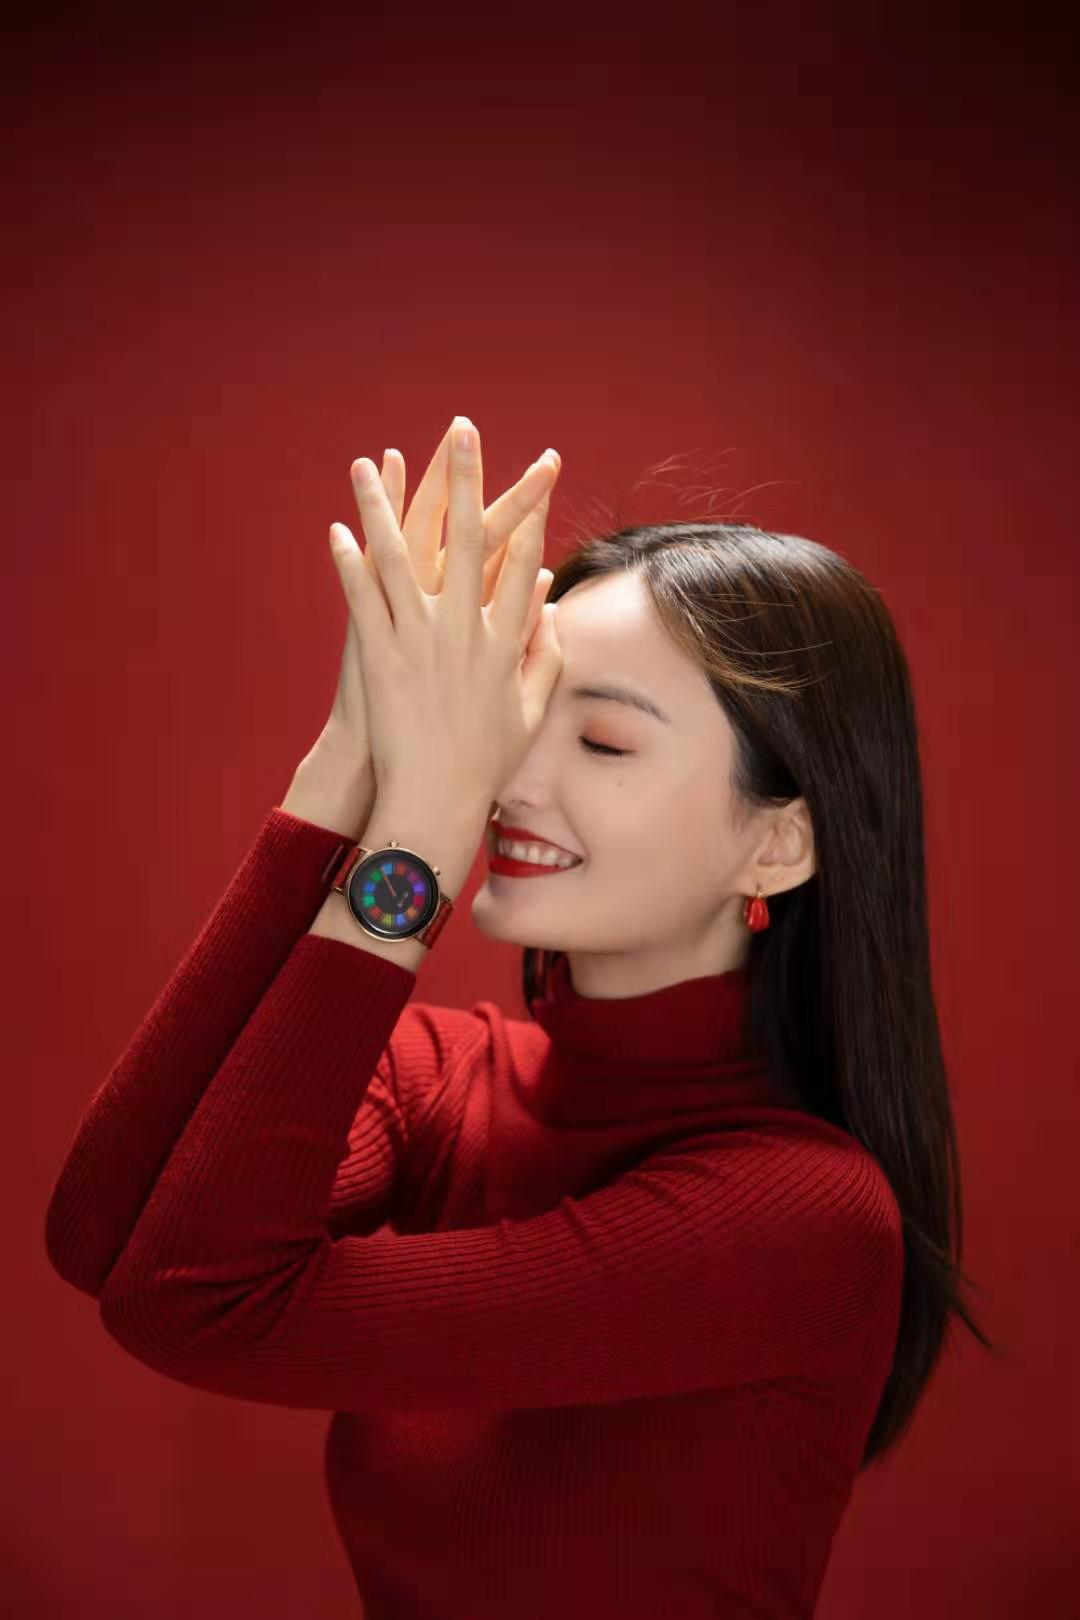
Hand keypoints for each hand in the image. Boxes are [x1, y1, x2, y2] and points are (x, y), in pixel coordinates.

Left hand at [328, 416, 561, 809]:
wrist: (436, 798)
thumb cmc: (486, 760)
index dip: (527, 512)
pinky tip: (338, 530)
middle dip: (465, 480)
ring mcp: (419, 641)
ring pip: (400, 559)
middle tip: (463, 431)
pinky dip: (350, 564)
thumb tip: (547, 600)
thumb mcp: (531, 708)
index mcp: (504, 641)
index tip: (532, 473)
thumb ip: (545, 652)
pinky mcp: (380, 656)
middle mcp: (464, 631)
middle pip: (466, 539)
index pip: (519, 561)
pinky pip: (362, 600)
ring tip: (366, 464)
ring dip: (382, 507)